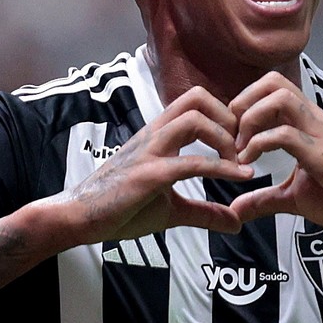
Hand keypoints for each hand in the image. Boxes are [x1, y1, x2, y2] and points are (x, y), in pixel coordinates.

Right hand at [64, 86, 254, 243]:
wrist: (79, 217)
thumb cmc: (120, 208)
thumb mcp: (171, 210)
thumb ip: (205, 212)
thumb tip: (237, 223)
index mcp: (159, 135)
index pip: (196, 103)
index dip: (225, 116)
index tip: (242, 144)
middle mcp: (155, 135)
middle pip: (197, 99)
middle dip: (228, 118)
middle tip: (243, 147)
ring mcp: (150, 152)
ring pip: (194, 120)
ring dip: (225, 139)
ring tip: (239, 163)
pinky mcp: (148, 174)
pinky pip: (191, 162)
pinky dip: (221, 168)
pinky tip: (241, 177)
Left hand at [228, 72, 322, 238]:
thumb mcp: (294, 198)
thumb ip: (263, 199)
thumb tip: (235, 209)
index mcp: (307, 123)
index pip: (272, 88)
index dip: (244, 105)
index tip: (233, 137)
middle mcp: (314, 120)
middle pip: (273, 81)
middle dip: (243, 103)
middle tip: (233, 136)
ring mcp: (321, 134)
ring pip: (279, 98)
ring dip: (251, 119)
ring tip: (241, 148)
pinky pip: (285, 135)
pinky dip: (259, 145)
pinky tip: (251, 165)